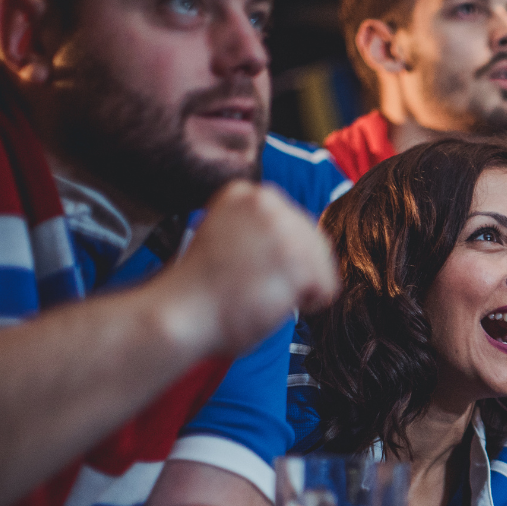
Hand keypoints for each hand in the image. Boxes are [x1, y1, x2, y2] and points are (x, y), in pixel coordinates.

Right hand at [158, 181, 339, 355]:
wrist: (180, 312)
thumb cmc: (200, 288)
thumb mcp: (225, 235)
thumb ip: (259, 229)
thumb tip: (296, 239)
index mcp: (247, 193)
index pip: (295, 224)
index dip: (281, 256)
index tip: (249, 268)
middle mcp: (267, 202)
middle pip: (314, 242)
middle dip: (295, 271)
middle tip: (258, 286)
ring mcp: (283, 229)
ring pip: (322, 266)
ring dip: (300, 288)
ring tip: (264, 294)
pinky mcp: (296, 260)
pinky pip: (327, 287)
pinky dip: (308, 303)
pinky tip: (275, 303)